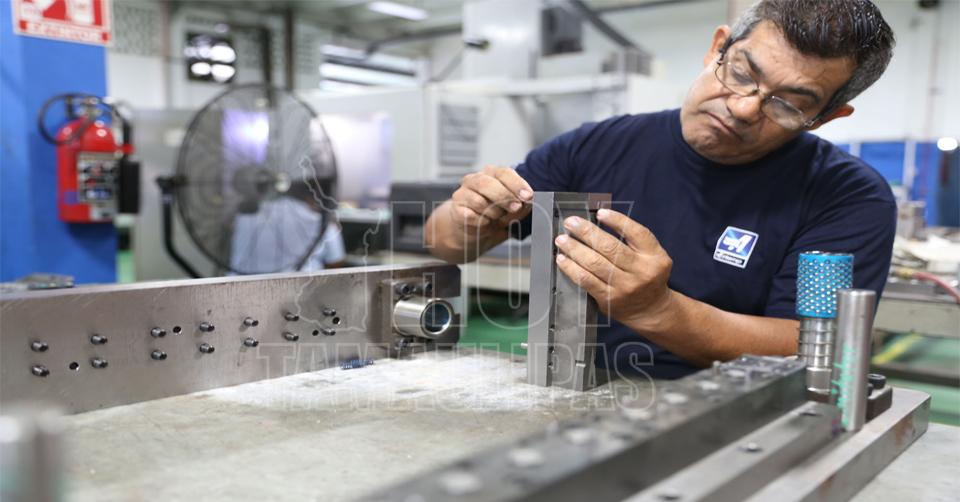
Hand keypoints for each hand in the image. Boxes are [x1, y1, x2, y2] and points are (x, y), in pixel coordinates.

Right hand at [449, 166, 532, 231]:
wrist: (474, 229)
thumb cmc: (495, 213)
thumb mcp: (512, 209)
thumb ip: (522, 205)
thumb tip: (528, 202)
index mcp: (491, 174)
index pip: (503, 173)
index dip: (517, 184)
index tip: (528, 196)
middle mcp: (474, 180)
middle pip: (488, 184)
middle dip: (505, 197)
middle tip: (516, 208)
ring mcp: (463, 194)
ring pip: (480, 202)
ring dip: (494, 213)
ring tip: (496, 218)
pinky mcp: (456, 209)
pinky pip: (471, 216)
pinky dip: (482, 222)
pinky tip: (485, 223)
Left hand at [553, 209, 675, 331]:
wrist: (650, 310)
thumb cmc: (646, 276)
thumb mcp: (652, 256)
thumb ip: (633, 240)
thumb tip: (599, 220)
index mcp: (655, 257)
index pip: (637, 233)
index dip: (617, 221)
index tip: (600, 213)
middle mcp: (641, 272)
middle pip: (611, 248)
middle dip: (587, 232)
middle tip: (571, 223)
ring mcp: (624, 287)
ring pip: (595, 263)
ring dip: (575, 249)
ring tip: (562, 240)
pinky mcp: (608, 299)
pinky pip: (586, 281)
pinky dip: (572, 268)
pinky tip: (562, 259)